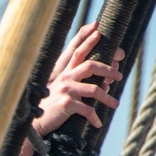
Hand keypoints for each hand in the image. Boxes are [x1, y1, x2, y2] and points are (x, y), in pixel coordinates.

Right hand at [15, 22, 124, 155]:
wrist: (36, 122)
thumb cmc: (52, 107)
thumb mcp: (64, 92)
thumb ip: (80, 85)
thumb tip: (104, 86)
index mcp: (65, 73)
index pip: (78, 52)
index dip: (88, 41)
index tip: (98, 31)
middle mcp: (65, 78)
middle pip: (91, 65)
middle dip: (108, 69)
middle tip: (119, 75)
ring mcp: (66, 90)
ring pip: (94, 90)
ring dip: (107, 98)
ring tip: (115, 104)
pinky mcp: (67, 104)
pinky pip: (87, 110)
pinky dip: (95, 117)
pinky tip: (98, 124)